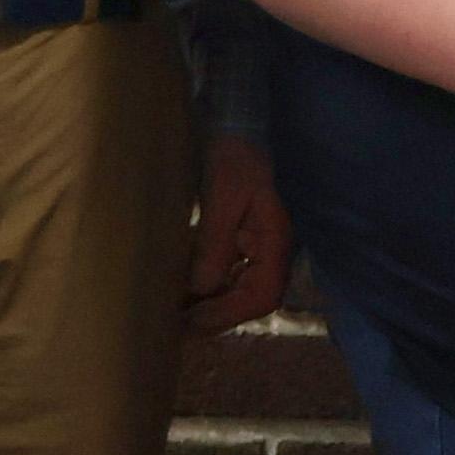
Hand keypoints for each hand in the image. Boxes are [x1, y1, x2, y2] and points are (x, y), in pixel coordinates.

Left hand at [184, 139, 294, 336]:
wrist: (244, 128)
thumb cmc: (238, 159)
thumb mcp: (223, 197)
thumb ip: (215, 243)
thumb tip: (202, 288)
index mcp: (276, 241)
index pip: (262, 295)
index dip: (228, 315)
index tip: (192, 322)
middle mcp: (275, 249)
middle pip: (253, 298)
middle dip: (217, 315)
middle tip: (178, 327)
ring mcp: (264, 244)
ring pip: (244, 288)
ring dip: (215, 304)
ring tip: (179, 313)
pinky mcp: (250, 238)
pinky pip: (236, 272)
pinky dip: (214, 285)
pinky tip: (190, 288)